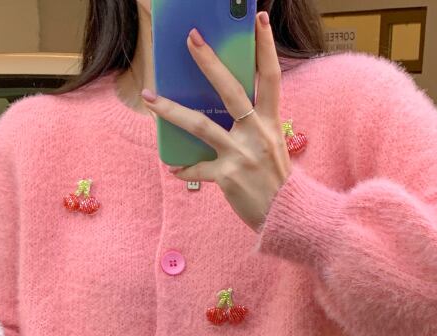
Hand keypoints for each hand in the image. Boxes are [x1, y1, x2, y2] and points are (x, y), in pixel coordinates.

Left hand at [141, 10, 291, 230]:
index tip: (259, 19)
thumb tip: (221, 110)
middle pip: (231, 90)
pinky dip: (185, 168)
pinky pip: (198, 168)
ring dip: (171, 110)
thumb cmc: (275, 180)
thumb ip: (252, 125)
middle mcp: (256, 133)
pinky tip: (173, 168)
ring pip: (201, 125)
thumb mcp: (271, 145)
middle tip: (191, 39)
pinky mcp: (228, 176)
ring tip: (150, 97)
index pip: (270, 76)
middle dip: (210, 63)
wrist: (286, 215)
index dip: (266, 47)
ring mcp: (241, 154)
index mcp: (270, 121)